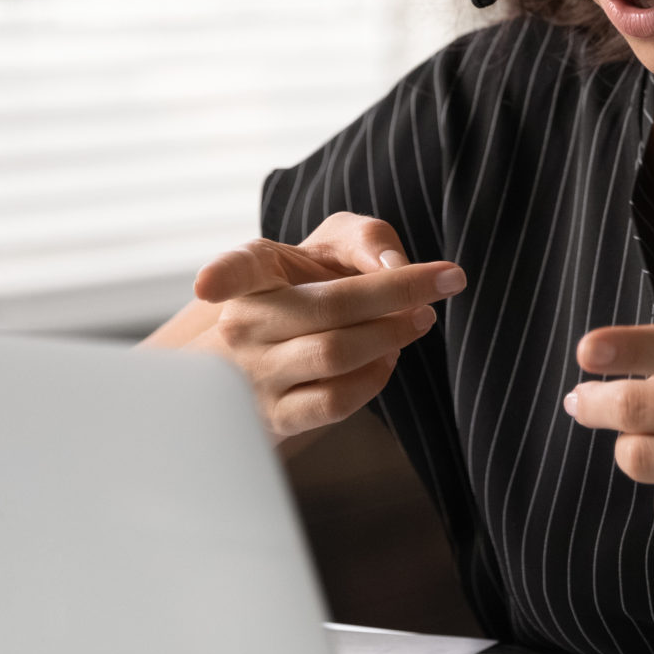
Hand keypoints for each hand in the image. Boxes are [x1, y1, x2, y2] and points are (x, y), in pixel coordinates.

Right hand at [184, 213, 463, 440]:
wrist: (274, 354)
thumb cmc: (310, 288)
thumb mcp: (330, 245)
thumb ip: (366, 237)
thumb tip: (392, 266)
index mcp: (252, 274)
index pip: (233, 269)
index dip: (220, 276)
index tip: (207, 286)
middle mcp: (244, 324)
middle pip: (332, 305)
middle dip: (400, 291)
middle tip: (445, 281)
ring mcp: (255, 375)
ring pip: (337, 353)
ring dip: (394, 333)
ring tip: (420, 318)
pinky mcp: (276, 416)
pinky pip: (336, 400)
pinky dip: (375, 377)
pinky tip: (388, 357)